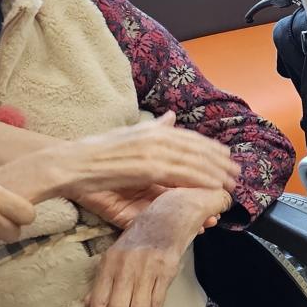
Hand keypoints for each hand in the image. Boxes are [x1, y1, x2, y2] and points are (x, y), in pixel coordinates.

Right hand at [0, 114, 239, 202]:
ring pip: (193, 163)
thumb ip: (153, 128)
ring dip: (214, 174)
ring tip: (229, 185)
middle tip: (237, 173)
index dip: (210, 148)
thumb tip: (171, 116)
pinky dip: (198, 182)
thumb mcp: (128, 134)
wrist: (69, 162)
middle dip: (219, 162)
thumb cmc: (94, 152)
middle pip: (197, 149)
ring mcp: (152, 151)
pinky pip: (180, 175)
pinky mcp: (147, 167)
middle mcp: (155, 136)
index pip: (190, 138)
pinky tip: (211, 190)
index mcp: (152, 130)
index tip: (227, 157)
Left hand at [85, 188, 223, 306]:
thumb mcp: (117, 253)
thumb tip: (87, 306)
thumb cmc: (143, 233)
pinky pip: (156, 302)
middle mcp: (125, 266)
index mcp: (109, 262)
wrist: (172, 212)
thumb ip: (104, 279)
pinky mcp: (166, 270)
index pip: (97, 301)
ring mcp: (146, 268)